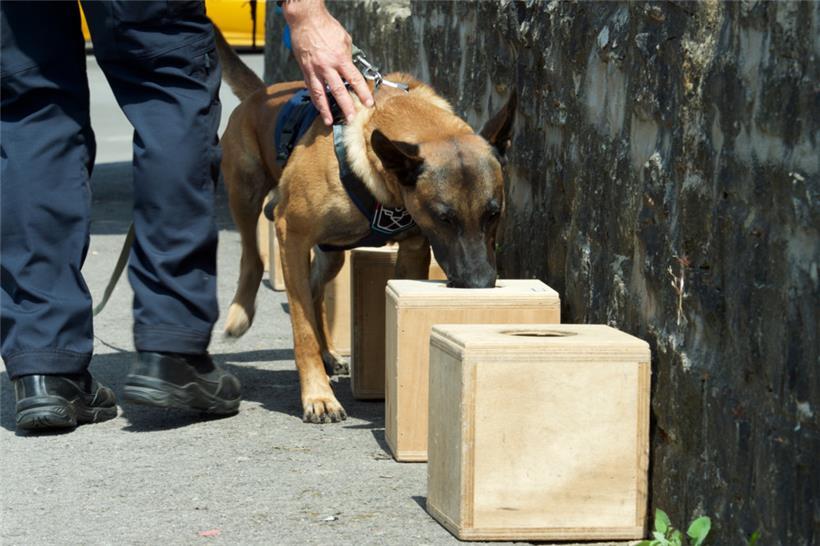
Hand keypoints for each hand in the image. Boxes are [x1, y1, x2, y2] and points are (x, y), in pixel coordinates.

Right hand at [284, 1, 373, 124]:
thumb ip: (348, 56)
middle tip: (351, 118)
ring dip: (325, 110)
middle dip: (346, 106)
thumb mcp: (344, 40)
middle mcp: (327, 66)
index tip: (368, 103)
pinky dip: (315, 99)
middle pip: (338, 91)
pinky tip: (318, 107)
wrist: (306, 20)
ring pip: (320, 94)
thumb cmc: (326, 27)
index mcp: (340, 58)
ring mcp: (315, 69)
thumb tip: (351, 68)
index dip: (362, 92)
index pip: (354, 79)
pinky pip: (310, 88)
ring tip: (329, 122)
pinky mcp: (305, 69)